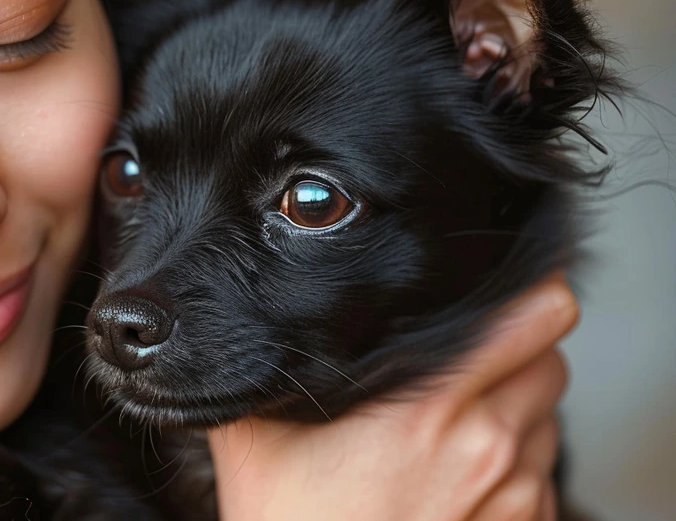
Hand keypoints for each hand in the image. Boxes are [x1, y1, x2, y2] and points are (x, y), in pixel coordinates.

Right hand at [209, 272, 577, 520]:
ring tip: (457, 428)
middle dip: (516, 355)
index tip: (503, 294)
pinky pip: (545, 478)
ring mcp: (512, 494)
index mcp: (427, 404)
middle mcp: (485, 444)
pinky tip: (459, 481)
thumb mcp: (252, 435)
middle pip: (551, 362)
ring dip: (516, 412)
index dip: (525, 295)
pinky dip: (515, 470)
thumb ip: (260, 369)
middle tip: (468, 365)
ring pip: (549, 419)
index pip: (534, 318)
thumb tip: (238, 317)